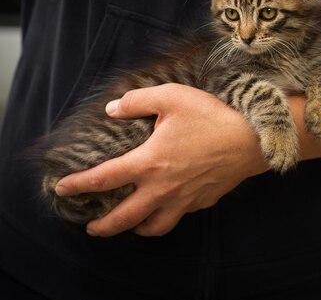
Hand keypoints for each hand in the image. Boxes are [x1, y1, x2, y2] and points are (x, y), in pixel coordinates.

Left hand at [55, 83, 268, 236]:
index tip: (63, 189)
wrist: (251, 140)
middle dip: (103, 226)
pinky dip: (166, 216)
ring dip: (136, 229)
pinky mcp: (202, 200)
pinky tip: (167, 207)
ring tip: (130, 226)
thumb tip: (114, 109)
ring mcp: (184, 198)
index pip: (104, 179)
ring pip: (154, 226)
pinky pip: (179, 215)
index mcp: (149, 162)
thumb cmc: (212, 117)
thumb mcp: (173, 97)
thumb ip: (138, 101)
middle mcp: (163, 188)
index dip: (79, 185)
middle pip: (124, 217)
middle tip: (91, 227)